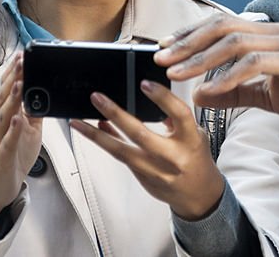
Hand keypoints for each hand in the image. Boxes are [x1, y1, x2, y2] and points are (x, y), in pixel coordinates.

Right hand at [0, 54, 41, 232]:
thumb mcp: (27, 131)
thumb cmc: (10, 158)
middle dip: (13, 77)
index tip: (22, 54)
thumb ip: (33, 112)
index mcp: (3, 117)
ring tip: (20, 82)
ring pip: (4, 116)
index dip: (14, 72)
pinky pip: (7, 142)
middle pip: (3, 97)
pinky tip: (18, 118)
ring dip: (12, 99)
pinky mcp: (2, 158)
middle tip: (22, 59)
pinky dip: (13, 129)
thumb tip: (43, 93)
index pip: (7, 90)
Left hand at [71, 81, 224, 219]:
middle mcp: (172, 156)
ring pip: (121, 151)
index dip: (162, 98)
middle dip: (116, 114)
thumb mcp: (196, 134)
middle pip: (140, 134)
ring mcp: (155, 170)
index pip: (178, 114)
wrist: (198, 195)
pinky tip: (95, 131)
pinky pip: (121, 158)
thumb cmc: (197, 159)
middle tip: (98, 98)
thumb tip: (151, 98)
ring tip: (79, 121)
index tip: (144, 84)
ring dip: (96, 135)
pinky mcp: (143, 178)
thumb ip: (175, 118)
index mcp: (191, 139)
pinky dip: (107, 143)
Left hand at [154, 16, 278, 140]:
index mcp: (271, 35)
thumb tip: (198, 94)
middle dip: (187, 42)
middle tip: (159, 57)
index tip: (164, 47)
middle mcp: (278, 31)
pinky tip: (211, 90)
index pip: (223, 25)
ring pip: (235, 42)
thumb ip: (237, 92)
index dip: (190, 35)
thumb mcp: (271, 96)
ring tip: (176, 72)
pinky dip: (229, 76)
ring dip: (200, 57)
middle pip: (222, 27)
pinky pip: (256, 63)